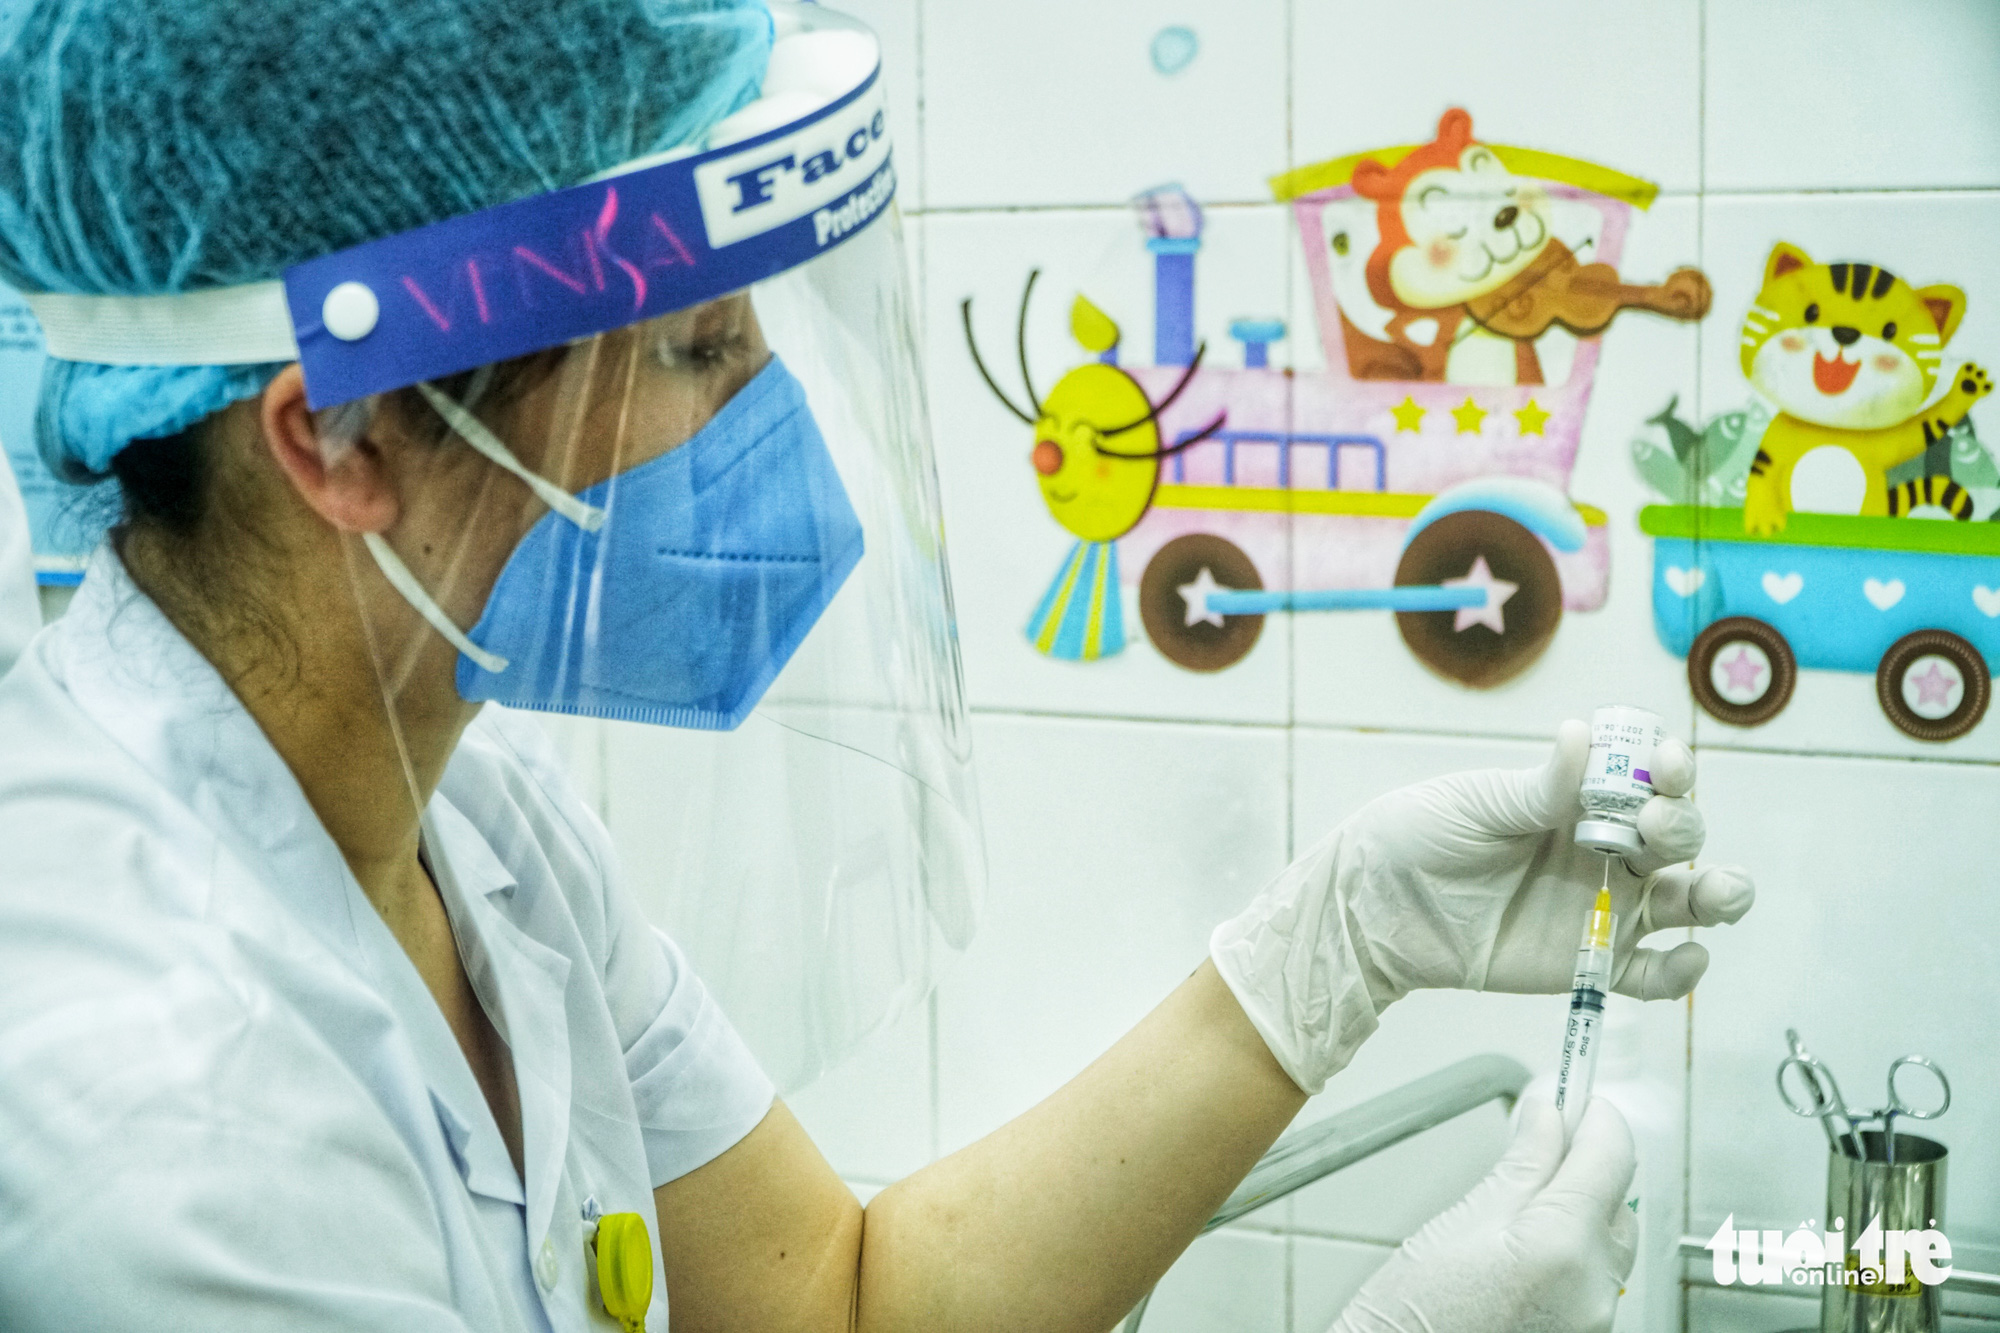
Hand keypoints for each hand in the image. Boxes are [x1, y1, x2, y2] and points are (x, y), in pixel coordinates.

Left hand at [1212, 721, 1752, 1091]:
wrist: (1373, 908)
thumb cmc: (1416, 836)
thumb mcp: (1475, 804)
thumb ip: (1538, 789)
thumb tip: (1582, 734)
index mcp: (1581, 798)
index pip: (1649, 778)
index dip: (1671, 768)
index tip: (1665, 761)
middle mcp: (1606, 848)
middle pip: (1677, 836)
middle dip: (1683, 825)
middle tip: (1654, 823)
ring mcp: (1604, 905)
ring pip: (1686, 900)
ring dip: (1718, 894)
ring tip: (1719, 893)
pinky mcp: (1590, 960)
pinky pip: (1651, 972)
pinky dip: (1681, 971)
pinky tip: (1687, 958)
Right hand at [1326, 1099, 1637, 1332]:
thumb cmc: (1408, 1316)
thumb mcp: (1460, 1219)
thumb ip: (1521, 1163)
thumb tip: (1548, 1114)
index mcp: (1564, 1246)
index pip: (1611, 1155)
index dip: (1593, 1115)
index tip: (1574, 1094)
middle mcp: (1595, 1288)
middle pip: (1616, 1201)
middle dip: (1584, 1165)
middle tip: (1538, 1140)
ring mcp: (1594, 1319)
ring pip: (1605, 1241)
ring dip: (1575, 1210)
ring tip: (1515, 1204)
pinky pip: (1590, 1279)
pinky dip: (1566, 1253)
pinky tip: (1519, 1250)